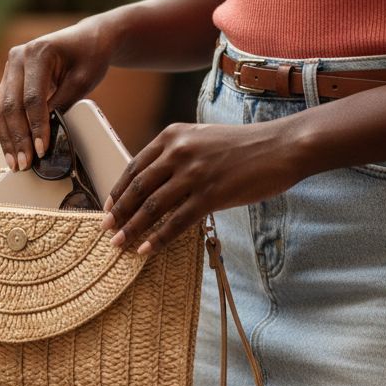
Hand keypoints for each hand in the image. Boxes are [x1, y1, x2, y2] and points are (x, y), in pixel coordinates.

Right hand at [0, 18, 114, 171]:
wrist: (87, 39)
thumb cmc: (90, 56)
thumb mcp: (84, 80)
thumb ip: (63, 103)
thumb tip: (48, 133)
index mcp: (38, 52)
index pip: (33, 98)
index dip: (36, 127)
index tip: (41, 150)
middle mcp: (17, 57)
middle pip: (10, 105)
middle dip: (18, 138)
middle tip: (24, 164)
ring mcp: (10, 67)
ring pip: (0, 108)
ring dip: (7, 138)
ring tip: (15, 163)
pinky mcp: (9, 78)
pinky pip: (2, 107)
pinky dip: (7, 129)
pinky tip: (12, 148)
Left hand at [99, 118, 303, 253]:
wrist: (280, 147)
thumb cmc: (244, 146)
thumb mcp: (202, 139)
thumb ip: (178, 154)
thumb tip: (156, 182)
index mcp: (173, 136)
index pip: (135, 166)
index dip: (118, 190)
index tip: (108, 207)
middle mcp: (178, 152)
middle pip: (138, 188)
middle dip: (119, 212)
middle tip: (106, 230)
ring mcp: (194, 174)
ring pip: (152, 207)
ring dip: (132, 228)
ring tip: (119, 244)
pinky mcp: (211, 195)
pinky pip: (177, 222)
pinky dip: (158, 239)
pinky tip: (146, 250)